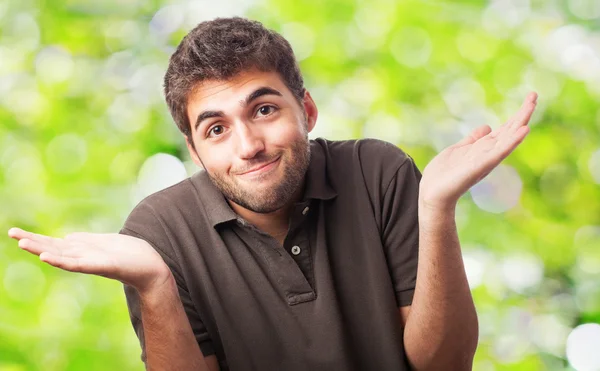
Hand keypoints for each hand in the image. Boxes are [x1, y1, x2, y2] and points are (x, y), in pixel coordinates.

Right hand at [7, 228, 171, 292]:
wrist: (152, 268)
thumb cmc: (130, 255)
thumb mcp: (105, 243)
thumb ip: (86, 242)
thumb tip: (66, 238)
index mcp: (84, 250)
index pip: (55, 243)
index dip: (37, 238)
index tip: (16, 233)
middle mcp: (84, 257)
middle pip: (54, 247)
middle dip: (33, 241)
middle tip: (11, 233)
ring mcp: (92, 262)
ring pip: (63, 256)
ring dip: (43, 250)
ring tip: (23, 244)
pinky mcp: (104, 266)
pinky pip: (80, 264)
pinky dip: (63, 261)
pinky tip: (48, 257)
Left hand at [419, 92, 537, 210]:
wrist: (432, 192)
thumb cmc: (444, 174)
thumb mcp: (459, 149)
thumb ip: (473, 139)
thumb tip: (487, 126)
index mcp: (484, 148)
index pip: (505, 129)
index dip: (516, 115)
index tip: (529, 98)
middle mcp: (489, 153)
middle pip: (510, 130)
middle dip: (522, 114)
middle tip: (534, 95)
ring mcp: (486, 159)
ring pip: (508, 138)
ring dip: (520, 123)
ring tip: (531, 107)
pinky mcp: (480, 165)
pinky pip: (499, 152)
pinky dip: (512, 141)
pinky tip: (523, 131)